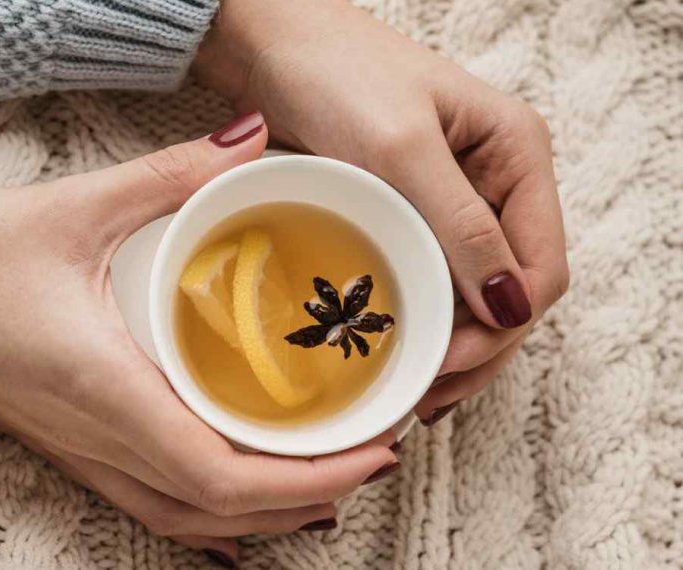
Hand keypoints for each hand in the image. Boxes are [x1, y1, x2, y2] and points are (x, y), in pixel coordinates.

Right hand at [0, 113, 397, 562]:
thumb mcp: (74, 205)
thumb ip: (171, 175)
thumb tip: (251, 141)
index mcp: (105, 389)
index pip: (224, 474)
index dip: (311, 477)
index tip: (377, 444)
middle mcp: (94, 437)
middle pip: (218, 512)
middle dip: (307, 497)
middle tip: (373, 448)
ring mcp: (75, 450)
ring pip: (183, 518)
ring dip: (261, 514)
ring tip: (325, 480)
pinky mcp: (64, 442)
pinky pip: (147, 502)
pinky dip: (205, 513)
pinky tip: (236, 506)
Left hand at [193, 0, 568, 423]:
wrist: (271, 44)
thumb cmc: (337, 72)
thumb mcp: (400, 147)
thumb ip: (459, 223)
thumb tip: (509, 306)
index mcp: (517, 156)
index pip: (539, 268)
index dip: (501, 328)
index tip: (447, 363)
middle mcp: (496, 183)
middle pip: (511, 293)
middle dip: (477, 350)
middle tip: (426, 397)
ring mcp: (453, 201)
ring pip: (472, 294)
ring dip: (450, 346)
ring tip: (412, 393)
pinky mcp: (408, 213)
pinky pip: (430, 278)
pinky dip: (420, 320)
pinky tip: (396, 353)